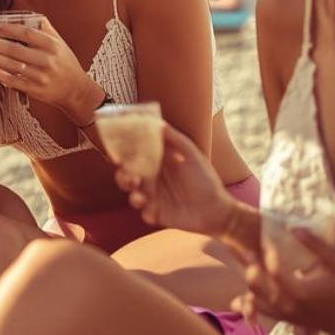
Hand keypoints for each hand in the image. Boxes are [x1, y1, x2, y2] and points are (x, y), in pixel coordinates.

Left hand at [0, 17, 91, 117]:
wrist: (76, 90)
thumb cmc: (65, 63)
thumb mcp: (60, 43)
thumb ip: (45, 28)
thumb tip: (25, 16)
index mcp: (52, 45)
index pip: (26, 33)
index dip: (8, 28)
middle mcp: (47, 60)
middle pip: (15, 49)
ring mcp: (40, 76)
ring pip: (11, 65)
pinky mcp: (34, 89)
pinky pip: (12, 81)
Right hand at [114, 123, 234, 236]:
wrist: (218, 210)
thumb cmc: (206, 178)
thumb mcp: (191, 154)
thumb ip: (173, 138)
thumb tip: (155, 121)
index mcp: (158, 162)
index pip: (135, 155)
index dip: (124, 154)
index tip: (117, 154)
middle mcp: (153, 178)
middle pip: (127, 175)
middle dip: (123, 176)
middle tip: (131, 178)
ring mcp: (154, 196)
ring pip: (132, 194)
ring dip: (133, 195)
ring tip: (141, 198)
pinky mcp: (157, 213)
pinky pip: (145, 213)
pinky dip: (147, 213)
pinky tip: (154, 213)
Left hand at [228, 227, 334, 334]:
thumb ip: (316, 245)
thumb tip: (294, 228)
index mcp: (300, 292)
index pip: (273, 270)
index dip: (266, 253)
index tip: (265, 239)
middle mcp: (288, 306)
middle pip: (256, 284)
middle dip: (250, 264)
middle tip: (249, 248)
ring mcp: (285, 315)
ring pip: (254, 297)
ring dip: (249, 280)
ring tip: (249, 264)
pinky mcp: (285, 320)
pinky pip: (261, 309)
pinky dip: (251, 298)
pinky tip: (249, 286)